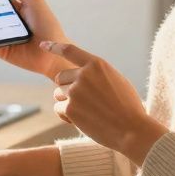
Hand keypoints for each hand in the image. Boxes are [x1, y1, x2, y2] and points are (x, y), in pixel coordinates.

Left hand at [45, 40, 165, 163]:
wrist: (132, 130)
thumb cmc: (128, 107)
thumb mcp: (116, 80)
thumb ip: (97, 74)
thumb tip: (79, 74)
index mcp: (97, 64)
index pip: (70, 50)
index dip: (54, 46)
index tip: (42, 45)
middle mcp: (84, 75)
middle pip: (60, 77)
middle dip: (67, 88)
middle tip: (84, 101)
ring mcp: (75, 91)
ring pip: (58, 94)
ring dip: (67, 103)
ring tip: (88, 112)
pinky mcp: (70, 108)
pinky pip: (59, 109)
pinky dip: (67, 116)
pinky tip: (84, 121)